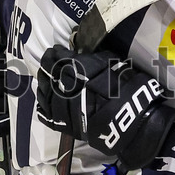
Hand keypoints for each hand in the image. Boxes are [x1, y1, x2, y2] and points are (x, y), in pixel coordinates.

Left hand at [37, 46, 174, 168]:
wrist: (131, 120)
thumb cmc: (126, 87)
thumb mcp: (113, 63)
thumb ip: (94, 58)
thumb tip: (81, 53)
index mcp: (76, 70)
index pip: (58, 58)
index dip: (55, 54)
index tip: (56, 50)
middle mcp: (64, 87)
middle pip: (49, 75)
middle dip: (47, 68)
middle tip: (48, 63)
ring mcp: (62, 107)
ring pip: (45, 94)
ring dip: (43, 85)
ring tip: (44, 81)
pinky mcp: (64, 124)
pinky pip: (47, 114)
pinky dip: (43, 106)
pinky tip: (43, 101)